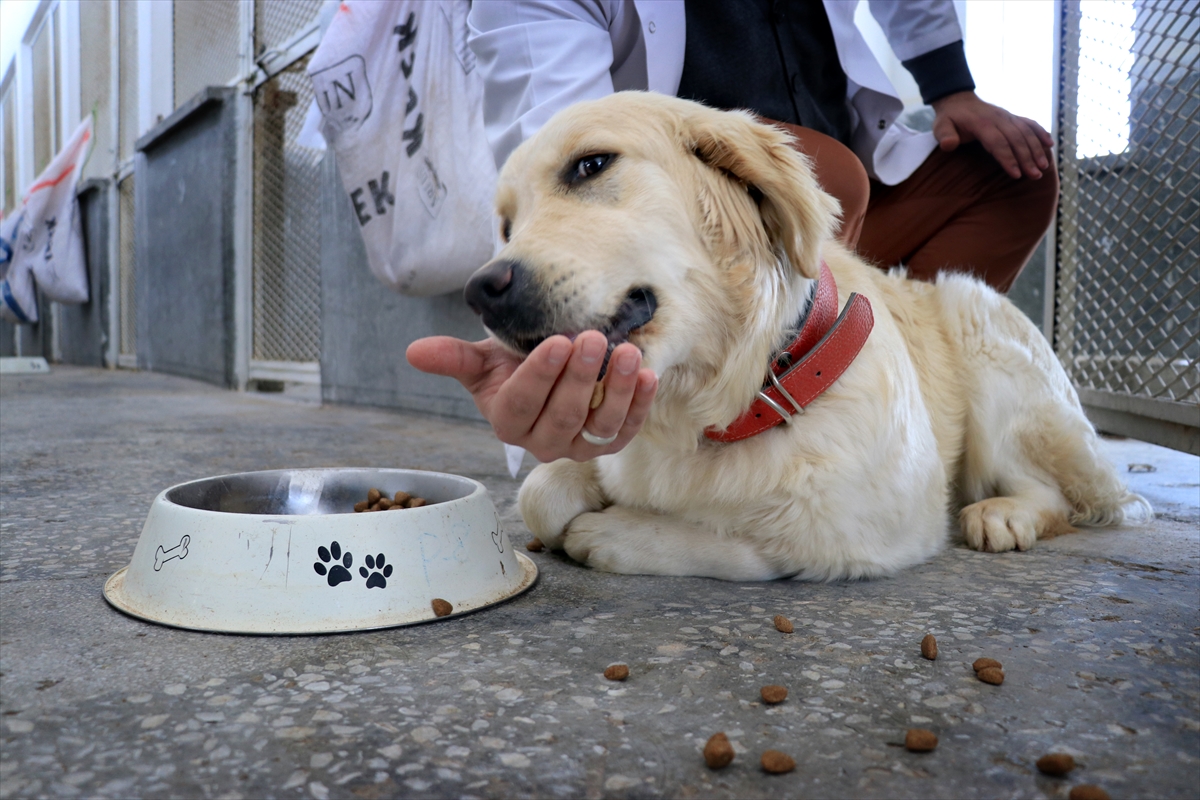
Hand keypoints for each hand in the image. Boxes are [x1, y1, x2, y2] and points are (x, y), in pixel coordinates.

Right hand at [405, 331, 657, 462]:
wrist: (547, 374)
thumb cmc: (511, 365)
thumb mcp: (482, 360)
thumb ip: (454, 358)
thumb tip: (413, 352)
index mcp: (508, 422)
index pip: (523, 404)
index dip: (540, 376)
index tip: (557, 342)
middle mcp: (543, 443)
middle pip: (563, 417)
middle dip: (579, 378)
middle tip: (592, 338)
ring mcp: (580, 446)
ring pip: (599, 426)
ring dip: (616, 390)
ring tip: (627, 353)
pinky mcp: (610, 442)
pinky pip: (627, 428)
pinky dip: (639, 404)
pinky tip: (648, 374)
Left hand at [931, 91, 1052, 179]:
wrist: (958, 100)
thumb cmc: (949, 118)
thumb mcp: (940, 126)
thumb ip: (944, 135)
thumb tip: (949, 145)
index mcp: (981, 123)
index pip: (997, 142)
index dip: (1007, 158)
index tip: (1016, 174)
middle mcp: (998, 118)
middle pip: (1016, 139)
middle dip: (1027, 158)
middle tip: (1035, 176)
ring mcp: (1007, 116)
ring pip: (1026, 132)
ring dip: (1036, 149)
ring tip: (1044, 167)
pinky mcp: (1012, 117)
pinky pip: (1029, 123)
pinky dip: (1040, 133)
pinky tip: (1049, 145)